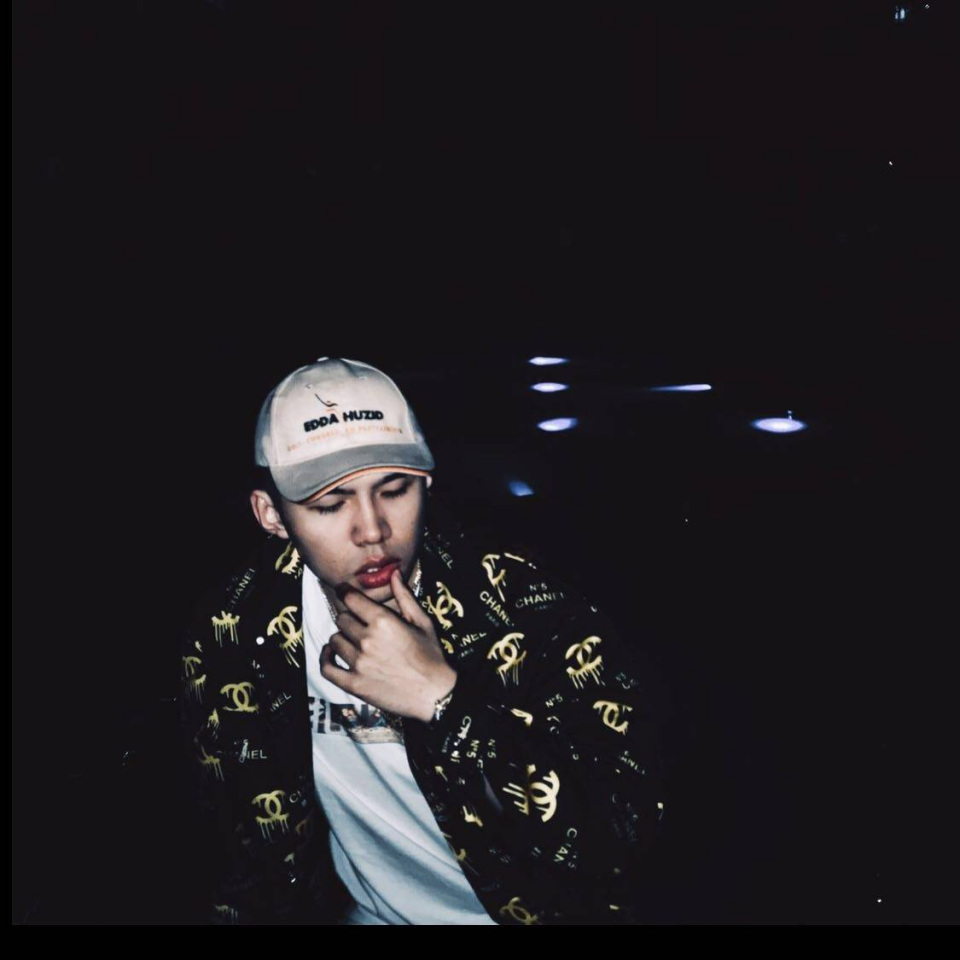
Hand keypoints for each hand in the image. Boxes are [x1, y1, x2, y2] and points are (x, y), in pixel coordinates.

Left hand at [320, 568, 456, 722]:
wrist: (434, 694)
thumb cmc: (431, 656)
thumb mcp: (422, 621)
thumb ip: (405, 596)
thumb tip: (394, 573)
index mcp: (383, 621)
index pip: (351, 599)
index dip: (345, 592)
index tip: (344, 590)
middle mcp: (367, 640)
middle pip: (342, 619)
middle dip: (350, 618)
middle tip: (360, 623)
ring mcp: (359, 663)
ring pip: (335, 640)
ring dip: (342, 638)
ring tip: (355, 641)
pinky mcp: (354, 684)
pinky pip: (327, 667)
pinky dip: (326, 658)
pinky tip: (332, 653)